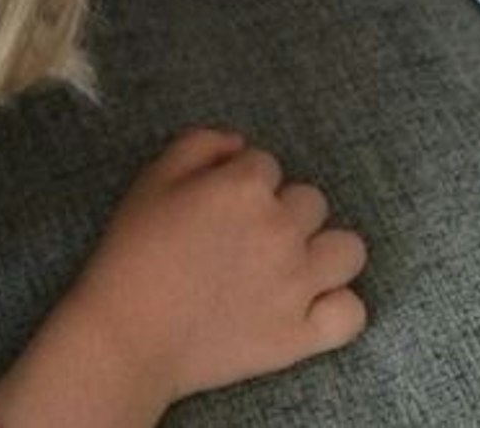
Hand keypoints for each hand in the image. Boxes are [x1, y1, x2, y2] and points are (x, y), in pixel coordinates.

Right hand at [0, 129, 366, 426]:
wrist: (128, 334)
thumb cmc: (135, 251)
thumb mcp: (154, 176)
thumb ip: (202, 143)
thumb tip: (241, 145)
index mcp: (245, 186)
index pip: (267, 164)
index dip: (242, 181)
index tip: (220, 207)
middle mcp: (281, 229)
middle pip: (311, 201)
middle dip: (283, 211)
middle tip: (248, 238)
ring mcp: (297, 285)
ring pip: (347, 249)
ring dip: (322, 251)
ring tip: (292, 265)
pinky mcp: (301, 335)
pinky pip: (352, 313)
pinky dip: (336, 307)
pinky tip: (309, 305)